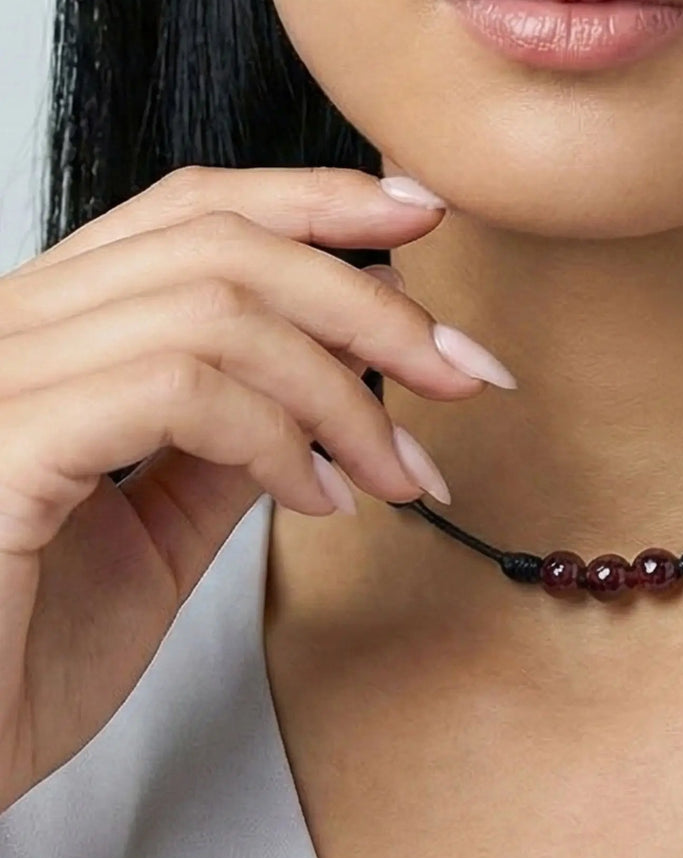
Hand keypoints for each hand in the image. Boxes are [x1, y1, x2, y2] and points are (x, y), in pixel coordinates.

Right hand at [0, 165, 507, 812]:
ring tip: (398, 472)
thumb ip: (226, 448)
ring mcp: (4, 375)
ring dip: (343, 390)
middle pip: (224, 245)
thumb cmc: (23, 656)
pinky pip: (179, 389)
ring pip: (217, 308)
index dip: (315, 201)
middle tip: (462, 370)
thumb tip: (319, 389)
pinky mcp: (5, 441)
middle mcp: (16, 327)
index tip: (421, 219)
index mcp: (53, 334)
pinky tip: (320, 501)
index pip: (192, 215)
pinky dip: (277, 438)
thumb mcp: (156, 533)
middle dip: (368, 303)